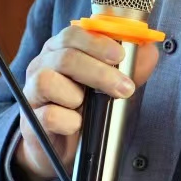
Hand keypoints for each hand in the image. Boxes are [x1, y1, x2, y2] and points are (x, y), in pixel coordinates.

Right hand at [12, 25, 161, 180]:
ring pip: (48, 81)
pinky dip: (69, 121)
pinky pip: (49, 115)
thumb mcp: (111, 85)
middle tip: (125, 88)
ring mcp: (32, 92)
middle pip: (65, 57)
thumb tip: (150, 52)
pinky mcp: (31, 120)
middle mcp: (41, 66)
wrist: (62, 146)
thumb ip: (131, 68)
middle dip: (100, 72)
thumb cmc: (85, 108)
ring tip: (87, 108)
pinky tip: (77, 125)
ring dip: (76, 96)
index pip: (72, 34)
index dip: (97, 43)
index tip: (121, 56)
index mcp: (59, 51)